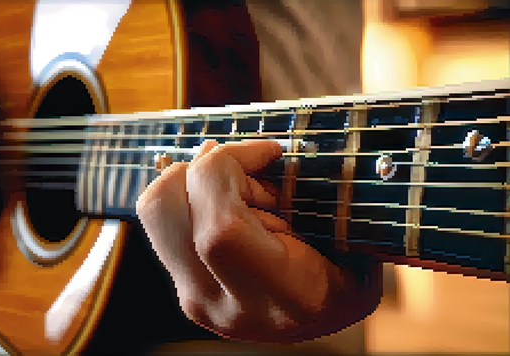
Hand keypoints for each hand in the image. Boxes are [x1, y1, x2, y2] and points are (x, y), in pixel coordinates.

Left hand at [137, 139, 381, 342]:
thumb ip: (311, 195)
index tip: (269, 151)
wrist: (324, 312)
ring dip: (193, 179)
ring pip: (154, 208)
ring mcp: (195, 299)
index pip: (220, 231)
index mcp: (285, 298)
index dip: (231, 170)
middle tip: (255, 173)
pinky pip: (160, 219)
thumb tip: (253, 152)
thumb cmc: (348, 264)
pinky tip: (224, 203)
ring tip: (240, 190)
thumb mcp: (355, 231)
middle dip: (208, 167)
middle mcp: (226, 305)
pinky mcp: (180, 286)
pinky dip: (187, 193)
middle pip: (167, 208)